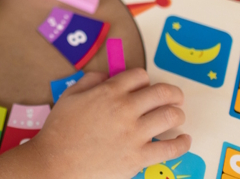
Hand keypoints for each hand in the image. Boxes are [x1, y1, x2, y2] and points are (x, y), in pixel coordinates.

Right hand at [27, 69, 190, 178]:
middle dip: (173, 93)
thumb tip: (107, 75)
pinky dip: (182, 143)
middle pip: (162, 92)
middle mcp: (126, 109)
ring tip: (177, 117)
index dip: (145, 80)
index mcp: (109, 92)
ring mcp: (134, 134)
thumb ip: (89, 80)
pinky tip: (184, 140)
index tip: (146, 87)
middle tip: (175, 98)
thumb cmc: (59, 131)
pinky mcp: (139, 157)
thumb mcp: (69, 96)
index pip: (140, 76)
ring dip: (178, 114)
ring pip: (170, 116)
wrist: (56, 164)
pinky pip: (170, 148)